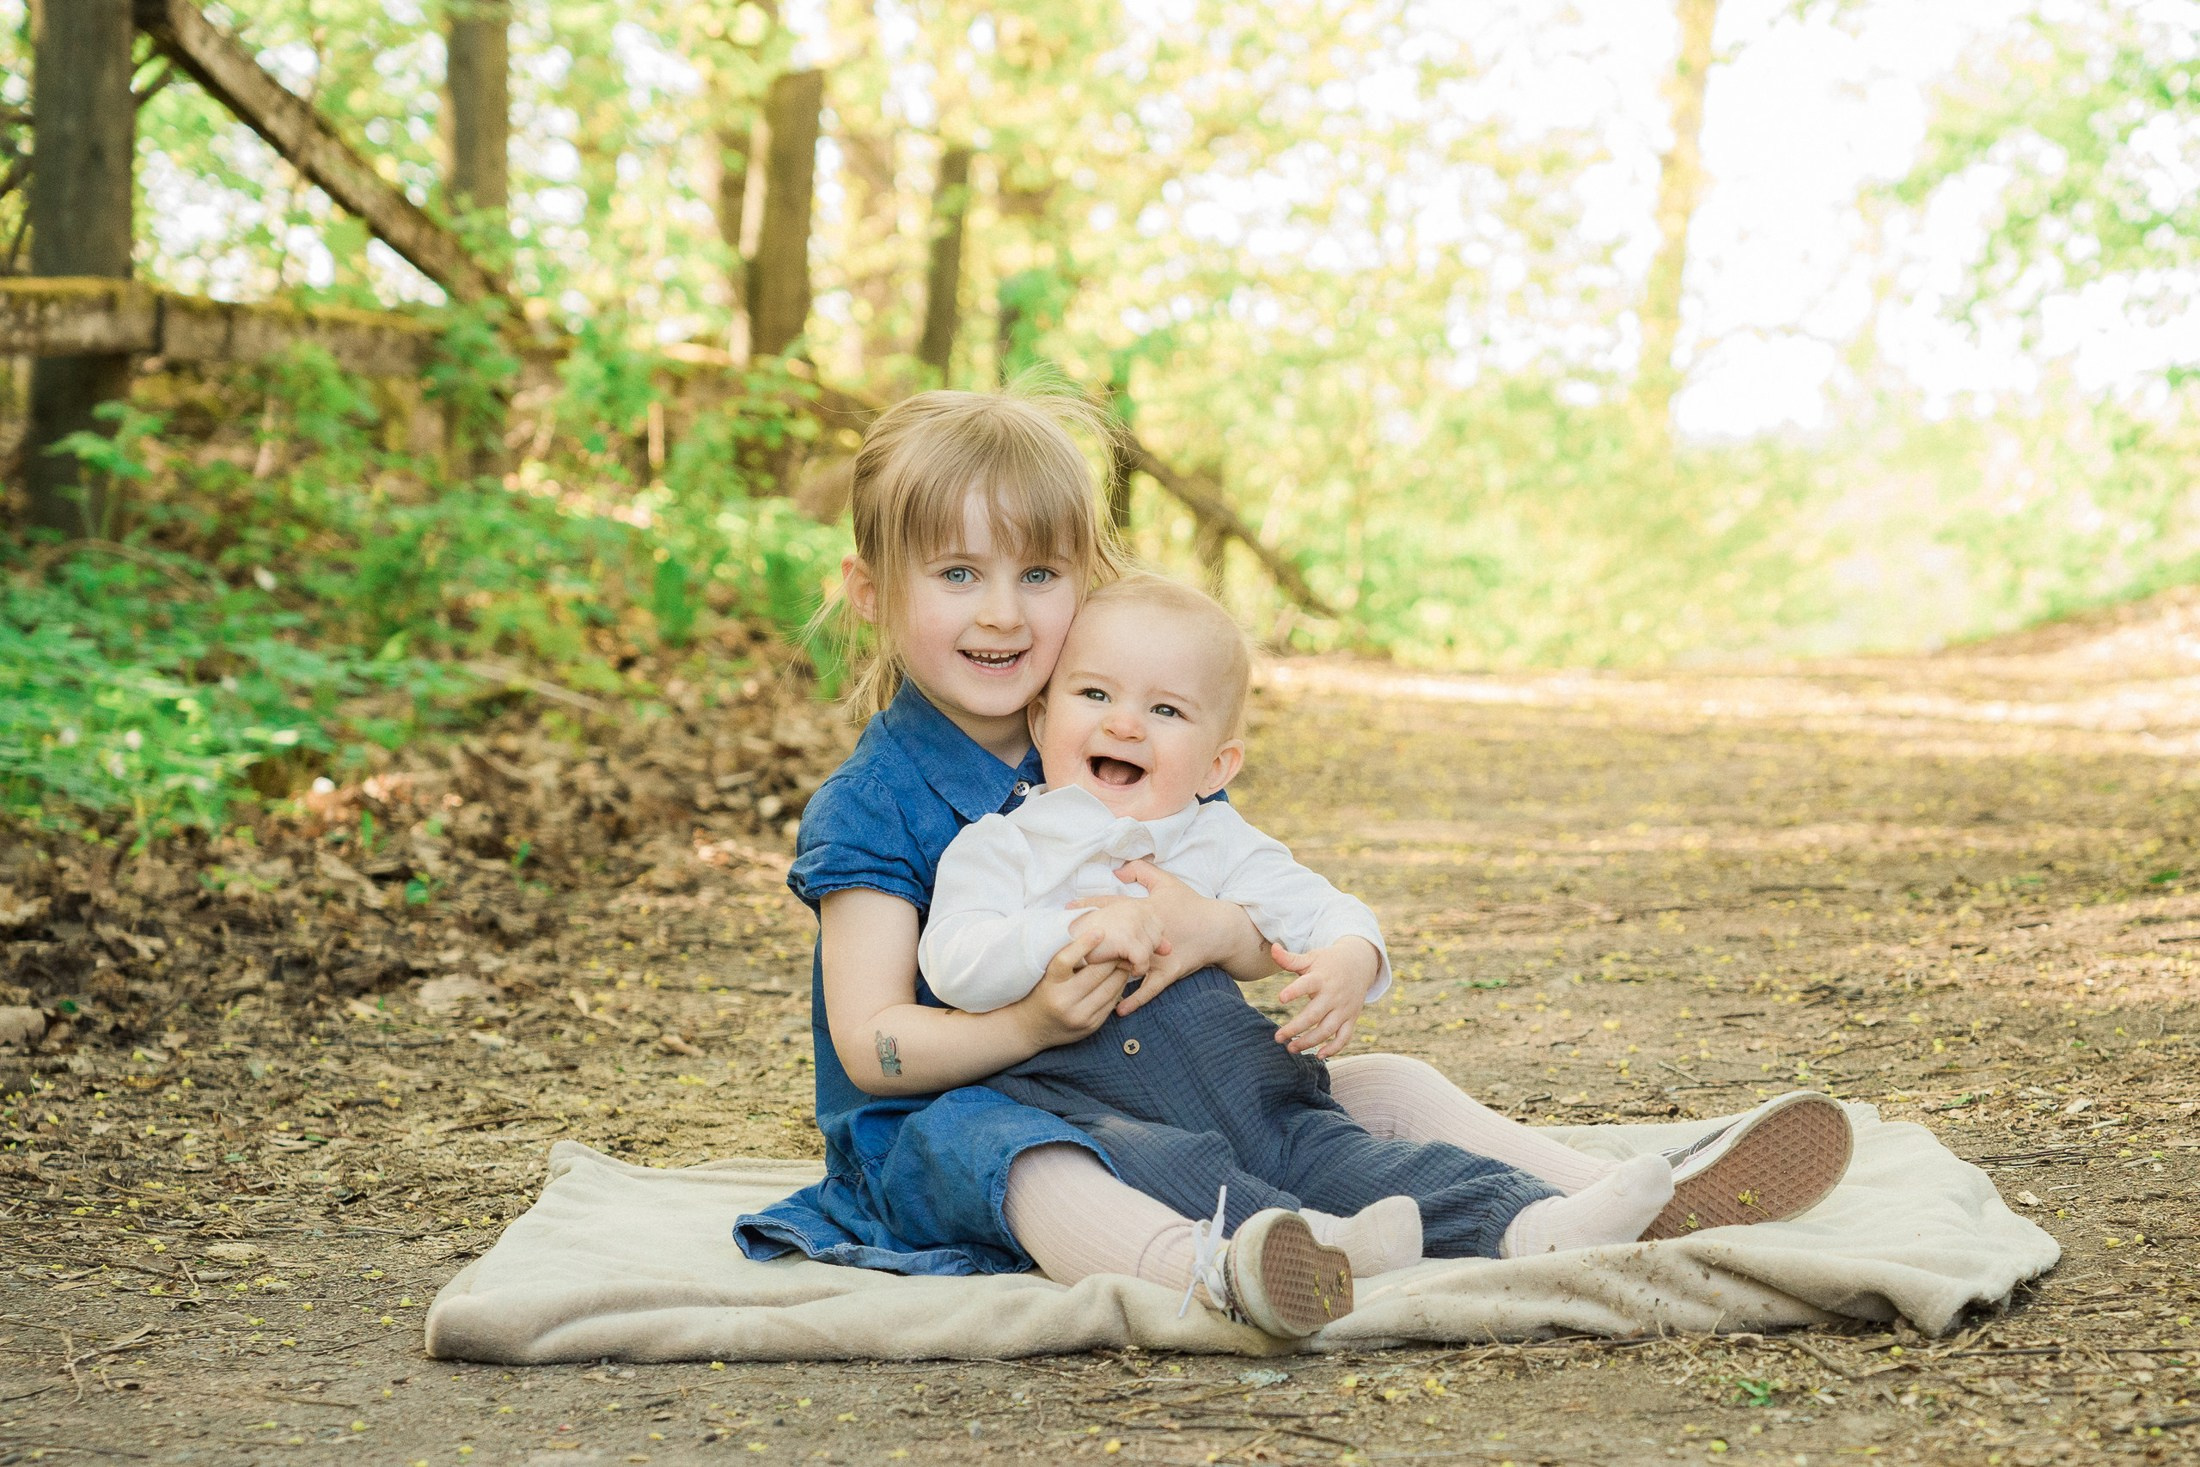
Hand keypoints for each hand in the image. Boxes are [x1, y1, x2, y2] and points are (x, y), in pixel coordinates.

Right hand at [1011, 932, 1127, 1048]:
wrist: (1029, 1029)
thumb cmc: (1037, 993)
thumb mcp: (1043, 975)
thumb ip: (1063, 959)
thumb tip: (1089, 935)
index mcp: (1049, 984)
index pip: (1066, 960)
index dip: (1084, 944)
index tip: (1099, 931)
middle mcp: (1064, 1001)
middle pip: (1096, 974)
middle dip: (1112, 958)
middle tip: (1121, 946)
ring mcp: (1079, 1016)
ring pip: (1110, 989)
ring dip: (1121, 972)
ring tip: (1125, 960)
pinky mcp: (1091, 1026)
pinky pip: (1112, 1003)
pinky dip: (1118, 989)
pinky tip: (1119, 979)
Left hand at [1072, 860, 1272, 1013]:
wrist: (1219, 928)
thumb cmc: (1191, 904)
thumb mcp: (1167, 882)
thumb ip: (1142, 871)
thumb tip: (1118, 869)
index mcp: (1144, 909)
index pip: (1111, 906)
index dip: (1088, 906)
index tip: (1066, 910)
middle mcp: (1147, 933)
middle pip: (1113, 939)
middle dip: (1090, 944)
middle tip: (1066, 949)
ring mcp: (1158, 954)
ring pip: (1128, 966)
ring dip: (1108, 974)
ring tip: (1086, 982)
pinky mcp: (1169, 971)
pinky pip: (1150, 988)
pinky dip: (1135, 999)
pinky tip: (1119, 1009)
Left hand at [1269, 937, 1379, 1057]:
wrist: (1360, 963)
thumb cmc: (1328, 962)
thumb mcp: (1311, 957)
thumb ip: (1290, 959)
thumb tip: (1273, 948)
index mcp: (1321, 978)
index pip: (1307, 985)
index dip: (1294, 991)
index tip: (1280, 999)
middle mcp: (1333, 995)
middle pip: (1314, 1015)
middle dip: (1295, 1028)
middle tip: (1277, 1038)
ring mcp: (1344, 1008)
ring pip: (1328, 1030)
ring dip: (1309, 1042)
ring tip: (1291, 1048)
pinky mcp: (1351, 1018)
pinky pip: (1345, 1037)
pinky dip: (1335, 1048)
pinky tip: (1319, 1056)